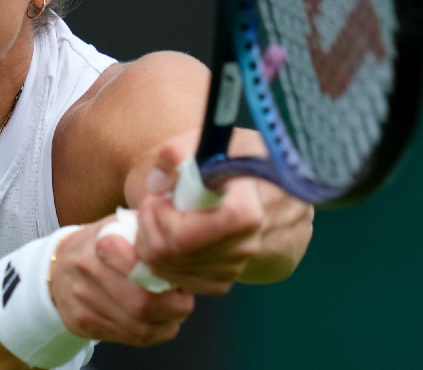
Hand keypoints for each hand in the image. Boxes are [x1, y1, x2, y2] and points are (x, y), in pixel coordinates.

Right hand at [48, 221, 194, 346]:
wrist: (59, 265)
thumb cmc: (99, 243)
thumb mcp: (120, 224)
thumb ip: (147, 230)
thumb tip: (178, 240)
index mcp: (100, 244)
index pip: (141, 270)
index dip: (168, 280)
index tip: (176, 277)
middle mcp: (86, 273)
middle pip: (141, 304)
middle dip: (173, 307)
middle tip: (182, 298)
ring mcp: (82, 302)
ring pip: (138, 328)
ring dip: (165, 323)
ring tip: (171, 310)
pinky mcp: (81, 324)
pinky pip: (127, 339)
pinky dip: (150, 333)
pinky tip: (155, 321)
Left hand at [129, 133, 314, 293]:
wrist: (273, 189)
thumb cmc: (240, 159)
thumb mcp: (214, 140)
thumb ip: (178, 152)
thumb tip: (156, 185)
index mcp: (250, 209)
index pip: (188, 234)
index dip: (165, 217)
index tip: (162, 196)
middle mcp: (248, 246)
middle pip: (174, 254)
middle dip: (149, 226)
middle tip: (153, 202)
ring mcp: (238, 268)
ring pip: (171, 272)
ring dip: (153, 242)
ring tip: (162, 213)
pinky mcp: (226, 280)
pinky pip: (179, 281)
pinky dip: (163, 260)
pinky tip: (170, 232)